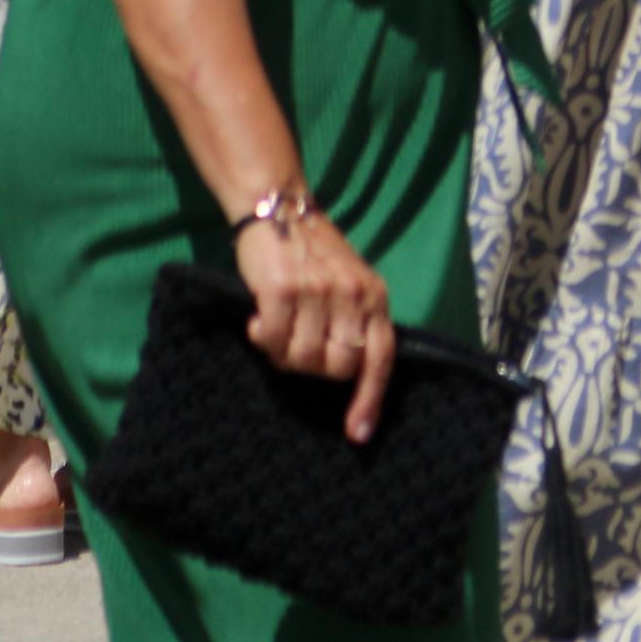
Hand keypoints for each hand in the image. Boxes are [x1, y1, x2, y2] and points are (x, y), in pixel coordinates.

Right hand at [234, 210, 396, 441]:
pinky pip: (272, 339)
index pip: (381, 357)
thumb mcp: (349, 282)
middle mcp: (353, 294)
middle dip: (313, 368)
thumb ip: (352, 320)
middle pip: (338, 367)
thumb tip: (346, 375)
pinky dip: (262, 337)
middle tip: (295, 345)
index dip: (370, 399)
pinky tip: (258, 318)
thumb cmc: (313, 252)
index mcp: (375, 295)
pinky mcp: (282, 290)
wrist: (280, 208)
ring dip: (284, 354)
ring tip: (276, 327)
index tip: (358, 433)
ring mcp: (318, 292)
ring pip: (304, 358)